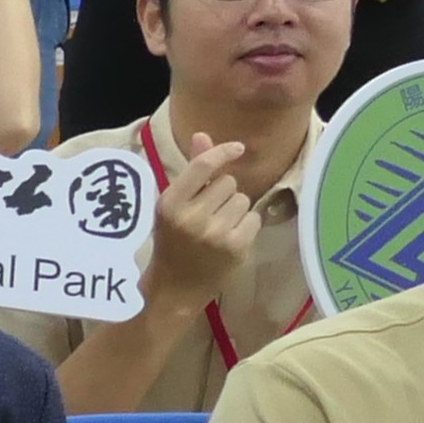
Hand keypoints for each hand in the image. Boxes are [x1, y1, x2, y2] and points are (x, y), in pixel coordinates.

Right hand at [136, 130, 261, 312]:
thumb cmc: (173, 241)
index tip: (238, 148)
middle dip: (223, 193)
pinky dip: (245, 225)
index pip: (203, 166)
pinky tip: (229, 238)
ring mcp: (214, 234)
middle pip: (228, 183)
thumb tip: (203, 135)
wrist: (175, 287)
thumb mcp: (173, 205)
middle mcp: (192, 217)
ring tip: (218, 226)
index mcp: (170, 204)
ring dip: (235, 210)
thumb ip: (192, 170)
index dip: (223, 152)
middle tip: (209, 213)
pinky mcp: (235, 247)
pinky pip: (253, 218)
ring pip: (243, 200)